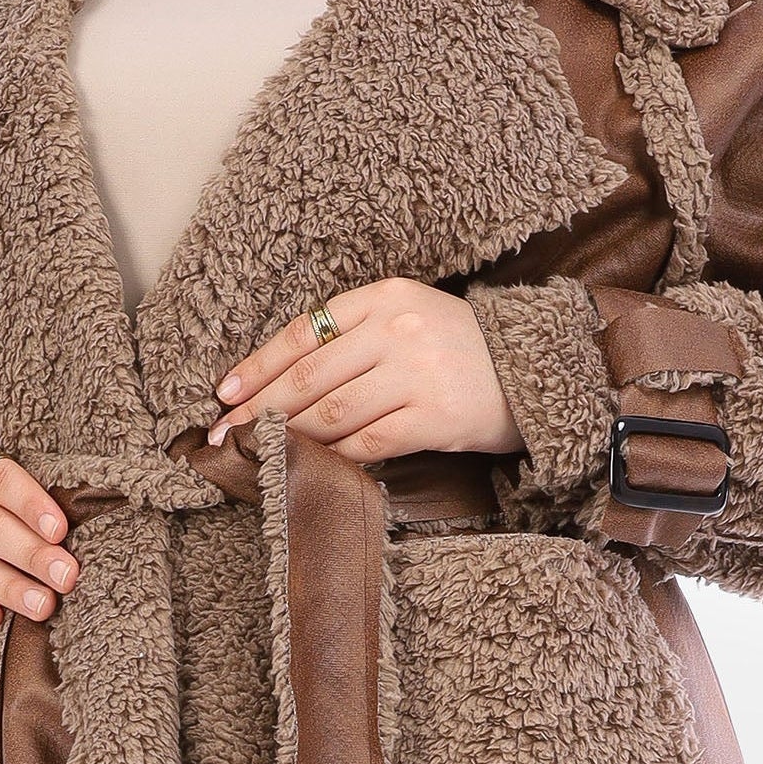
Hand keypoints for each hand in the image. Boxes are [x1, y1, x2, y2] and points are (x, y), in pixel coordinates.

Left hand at [206, 279, 520, 463]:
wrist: (537, 369)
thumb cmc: (461, 350)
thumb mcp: (409, 319)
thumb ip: (355, 337)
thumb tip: (285, 381)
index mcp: (384, 296)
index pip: (304, 332)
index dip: (258, 365)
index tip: (225, 394)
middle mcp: (396, 329)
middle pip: (308, 376)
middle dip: (259, 410)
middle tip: (224, 436)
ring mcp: (415, 373)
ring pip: (331, 412)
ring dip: (288, 438)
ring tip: (259, 455)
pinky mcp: (432, 417)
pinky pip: (367, 442)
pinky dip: (333, 458)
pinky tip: (311, 467)